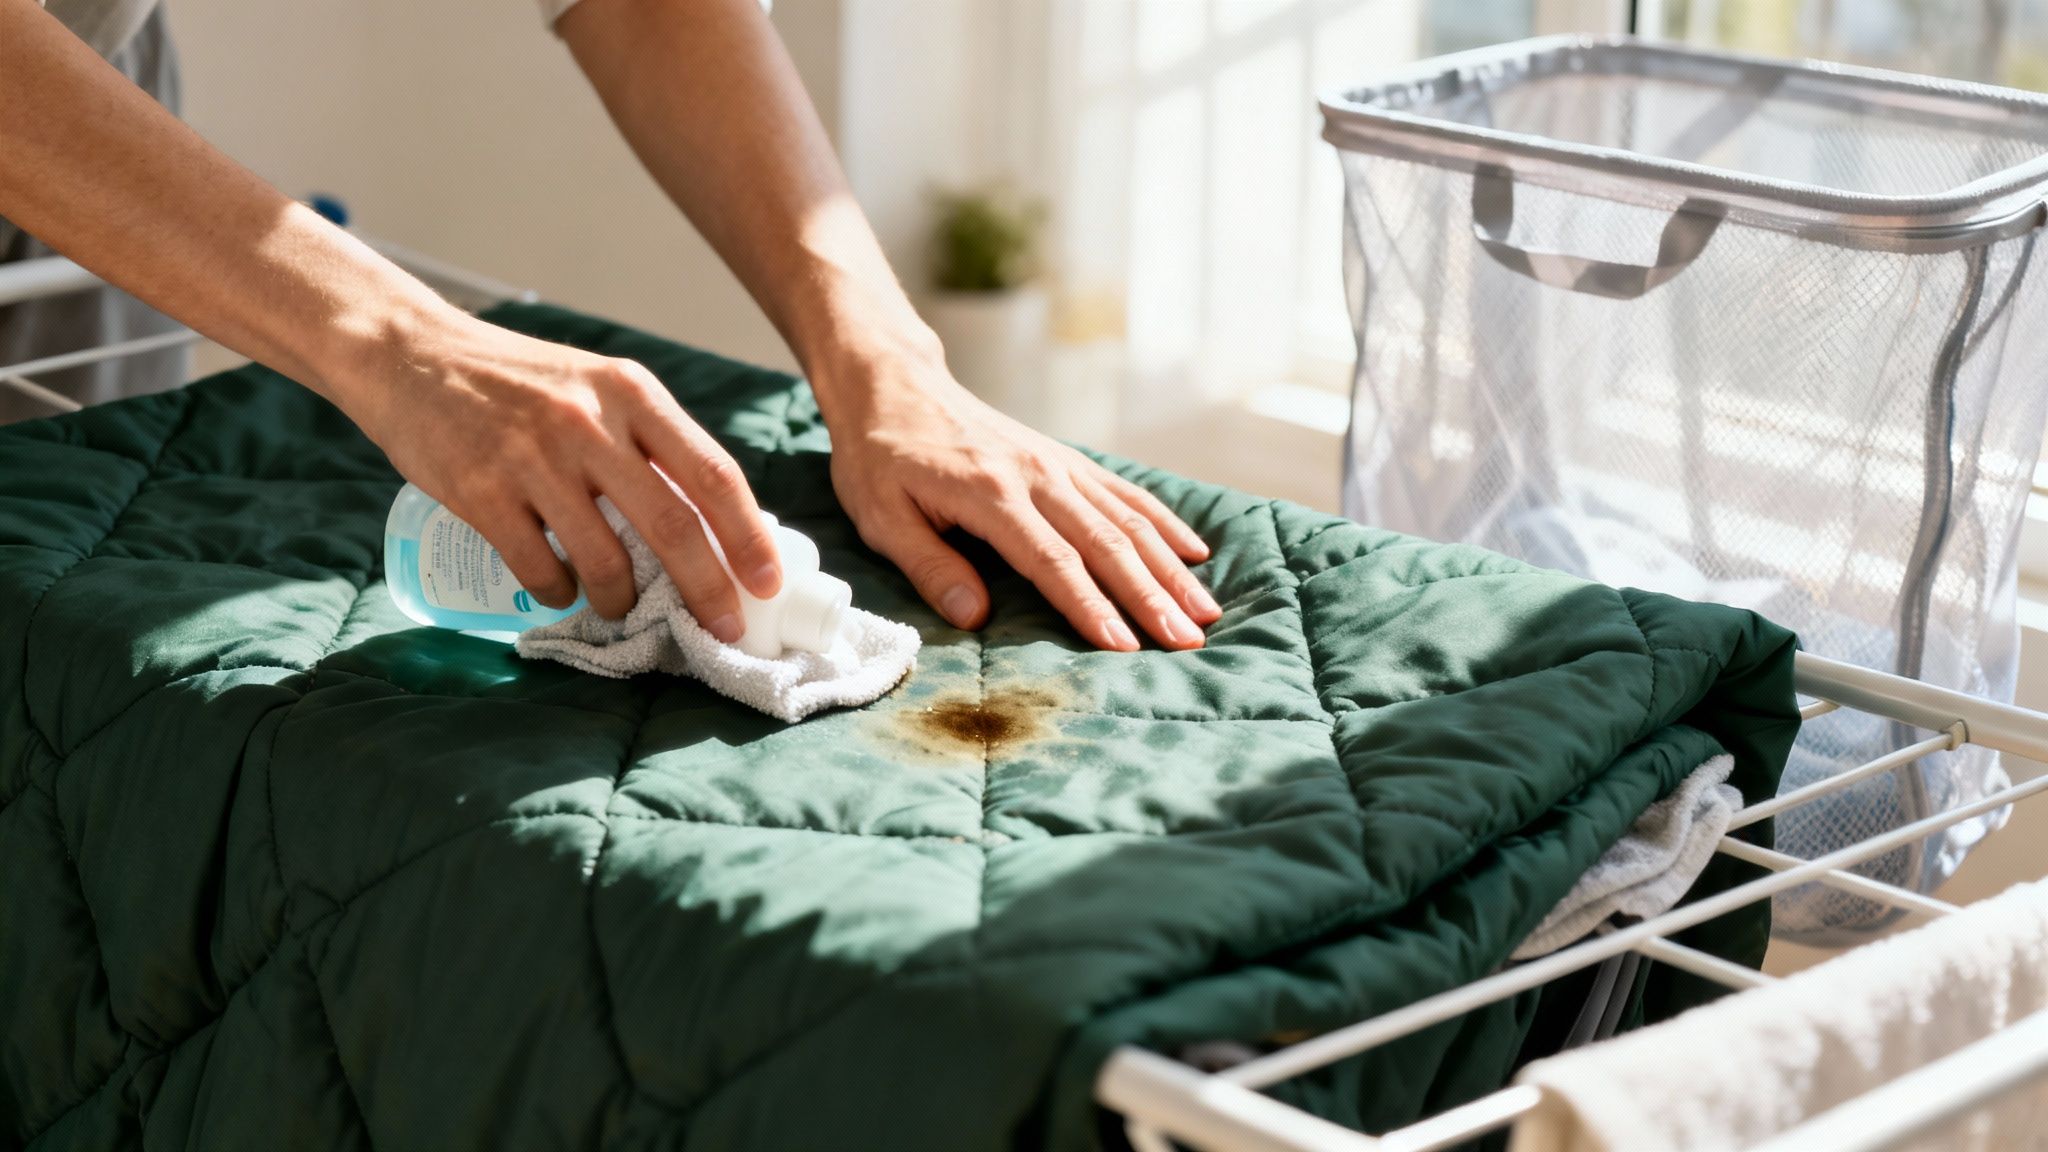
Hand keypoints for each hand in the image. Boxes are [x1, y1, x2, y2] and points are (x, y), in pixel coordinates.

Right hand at [338, 307, 781, 638]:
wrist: (411, 354)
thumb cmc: (518, 381)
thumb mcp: (597, 386)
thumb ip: (649, 441)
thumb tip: (714, 523)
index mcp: (632, 393)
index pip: (714, 474)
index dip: (749, 536)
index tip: (769, 584)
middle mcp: (590, 423)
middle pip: (673, 525)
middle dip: (708, 589)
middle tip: (723, 628)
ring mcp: (534, 458)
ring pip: (605, 559)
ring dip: (622, 601)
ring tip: (621, 609)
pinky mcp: (481, 491)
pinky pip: (538, 568)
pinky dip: (559, 594)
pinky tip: (559, 591)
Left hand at [821, 350, 1221, 651]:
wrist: (894, 384)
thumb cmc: (880, 457)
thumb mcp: (882, 515)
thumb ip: (930, 566)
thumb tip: (974, 617)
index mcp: (990, 494)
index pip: (1052, 561)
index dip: (1091, 607)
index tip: (1125, 646)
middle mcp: (1036, 475)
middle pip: (1106, 543)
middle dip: (1150, 597)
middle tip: (1186, 642)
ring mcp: (1056, 464)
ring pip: (1126, 519)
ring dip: (1169, 567)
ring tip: (1204, 610)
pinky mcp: (1065, 459)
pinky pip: (1125, 492)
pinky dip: (1163, 523)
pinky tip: (1195, 552)